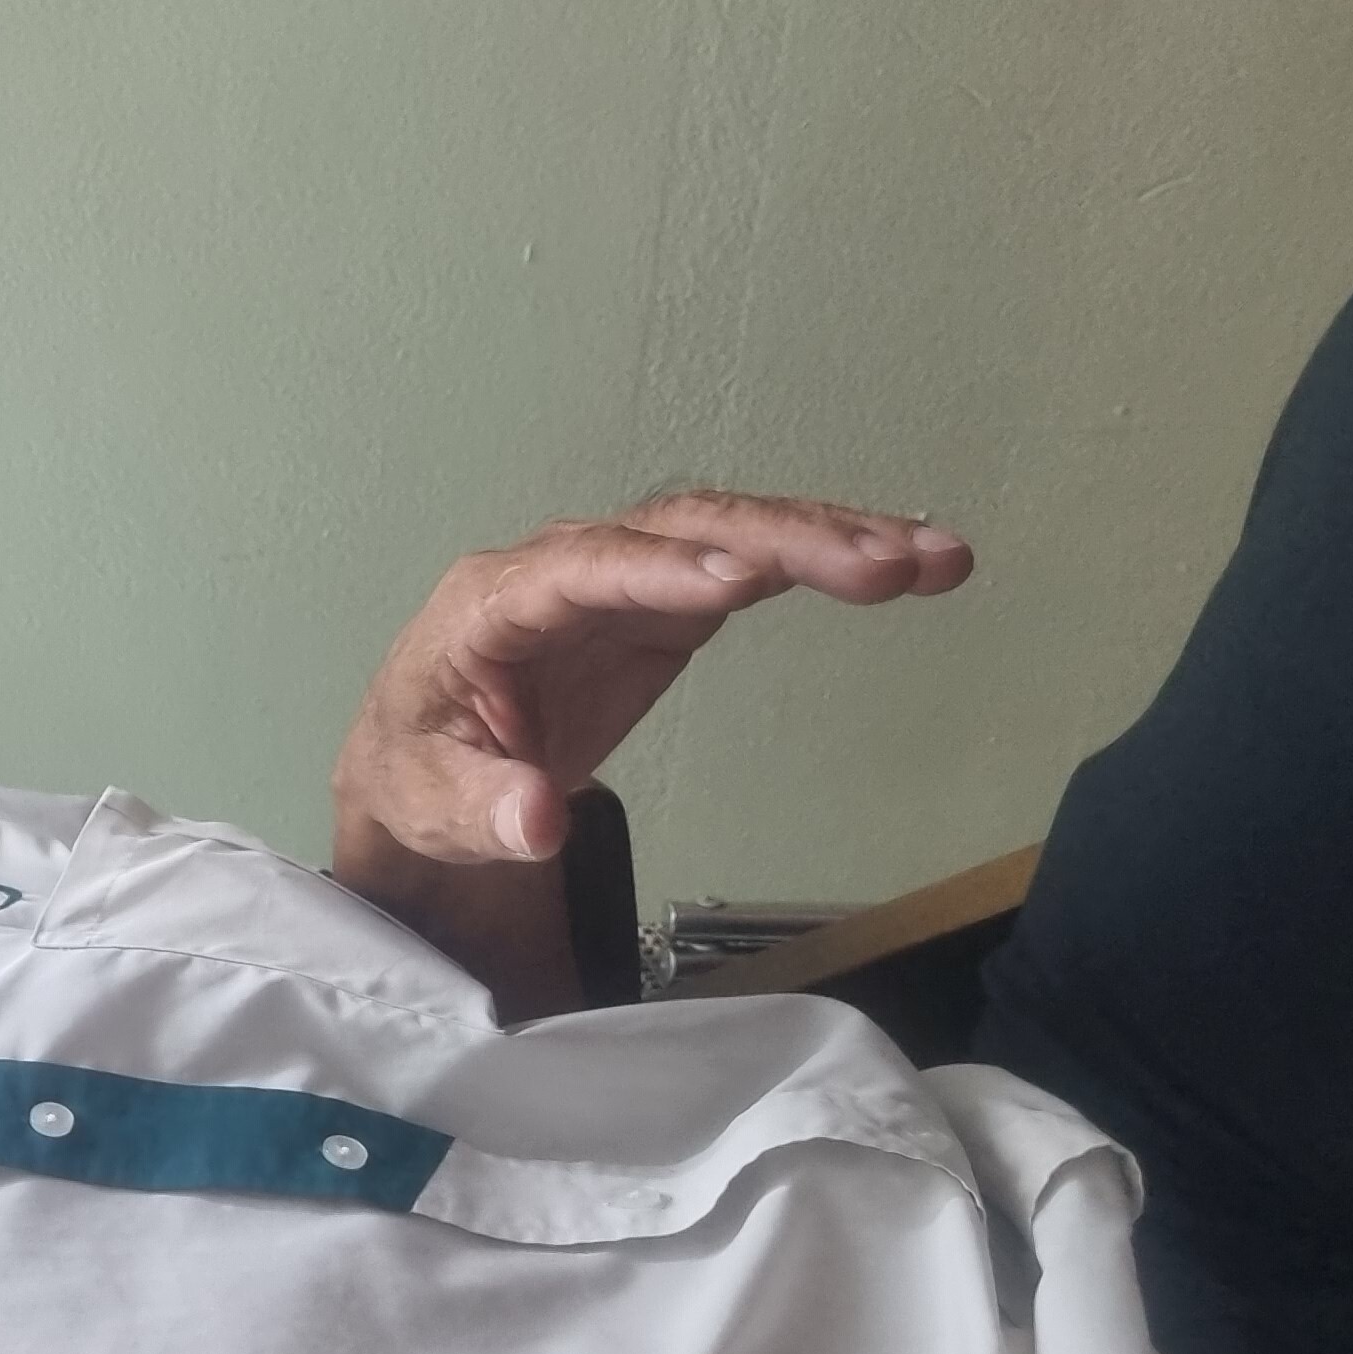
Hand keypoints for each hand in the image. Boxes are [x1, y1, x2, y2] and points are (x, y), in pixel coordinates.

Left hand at [332, 488, 973, 869]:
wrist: (424, 764)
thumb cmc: (421, 773)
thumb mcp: (433, 808)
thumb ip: (485, 812)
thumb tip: (536, 821)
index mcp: (492, 603)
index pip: (579, 571)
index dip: (660, 571)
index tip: (744, 581)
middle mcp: (563, 567)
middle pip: (678, 532)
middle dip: (782, 542)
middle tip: (884, 566)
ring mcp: (621, 575)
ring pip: (729, 534)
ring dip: (831, 540)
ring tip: (931, 560)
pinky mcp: (664, 601)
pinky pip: (751, 566)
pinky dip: (826, 564)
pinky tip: (908, 565)